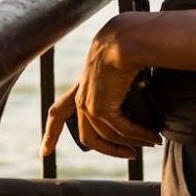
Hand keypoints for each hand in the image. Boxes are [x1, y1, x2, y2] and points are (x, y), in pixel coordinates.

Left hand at [41, 12, 161, 159]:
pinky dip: (138, 136)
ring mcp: (89, 105)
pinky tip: (152, 136)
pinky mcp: (100, 108)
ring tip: (151, 142)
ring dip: (131, 143)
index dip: (51, 134)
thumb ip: (118, 82)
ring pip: (107, 137)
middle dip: (109, 150)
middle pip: (86, 137)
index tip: (44, 153)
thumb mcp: (116, 66)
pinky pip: (121, 130)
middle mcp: (82, 98)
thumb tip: (137, 91)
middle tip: (130, 155)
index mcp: (81, 87)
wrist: (123, 40)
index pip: (58, 112)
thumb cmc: (124, 48)